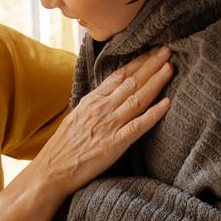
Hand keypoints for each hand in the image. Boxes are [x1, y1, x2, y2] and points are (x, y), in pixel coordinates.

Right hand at [27, 46, 172, 196]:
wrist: (50, 171)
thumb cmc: (62, 148)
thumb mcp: (75, 118)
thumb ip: (93, 106)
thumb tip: (107, 96)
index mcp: (91, 101)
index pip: (119, 76)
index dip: (138, 62)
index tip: (152, 52)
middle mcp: (101, 109)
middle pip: (131, 82)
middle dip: (151, 64)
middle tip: (168, 50)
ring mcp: (108, 125)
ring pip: (137, 98)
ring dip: (156, 81)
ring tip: (170, 67)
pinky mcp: (114, 144)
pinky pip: (138, 126)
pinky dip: (153, 114)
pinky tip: (167, 103)